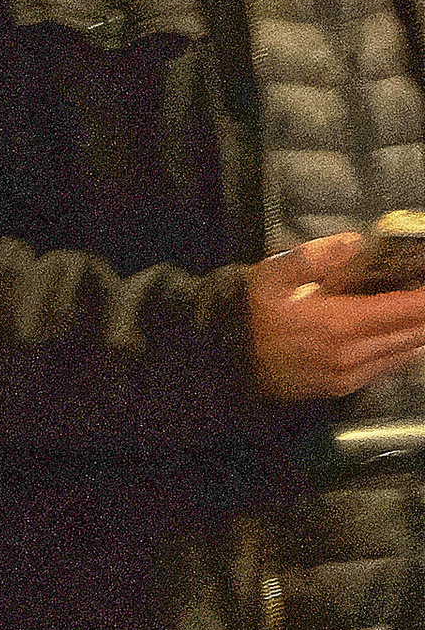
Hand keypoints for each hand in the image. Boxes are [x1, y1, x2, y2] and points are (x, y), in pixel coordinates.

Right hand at [246, 231, 424, 400]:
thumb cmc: (249, 315)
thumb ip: (313, 256)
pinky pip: (385, 368)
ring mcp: (346, 374)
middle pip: (412, 333)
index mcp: (336, 324)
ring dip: (419, 332)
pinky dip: (404, 351)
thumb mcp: (272, 274)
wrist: (225, 360)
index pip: (402, 310)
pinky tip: (409, 338)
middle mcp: (347, 354)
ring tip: (421, 314)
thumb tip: (352, 242)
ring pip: (404, 353)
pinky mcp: (341, 386)